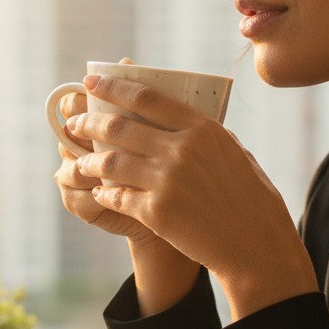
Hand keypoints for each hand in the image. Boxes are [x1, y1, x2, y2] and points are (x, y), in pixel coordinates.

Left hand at [66, 73, 317, 318]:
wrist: (255, 244)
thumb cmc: (251, 198)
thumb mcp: (234, 152)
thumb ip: (204, 134)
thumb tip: (178, 117)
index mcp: (202, 128)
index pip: (145, 97)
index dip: (112, 88)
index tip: (90, 84)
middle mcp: (180, 149)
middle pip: (118, 127)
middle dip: (88, 123)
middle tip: (73, 124)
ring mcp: (165, 181)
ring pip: (110, 161)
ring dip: (88, 160)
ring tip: (80, 162)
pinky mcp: (155, 212)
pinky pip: (116, 195)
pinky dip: (104, 192)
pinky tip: (100, 192)